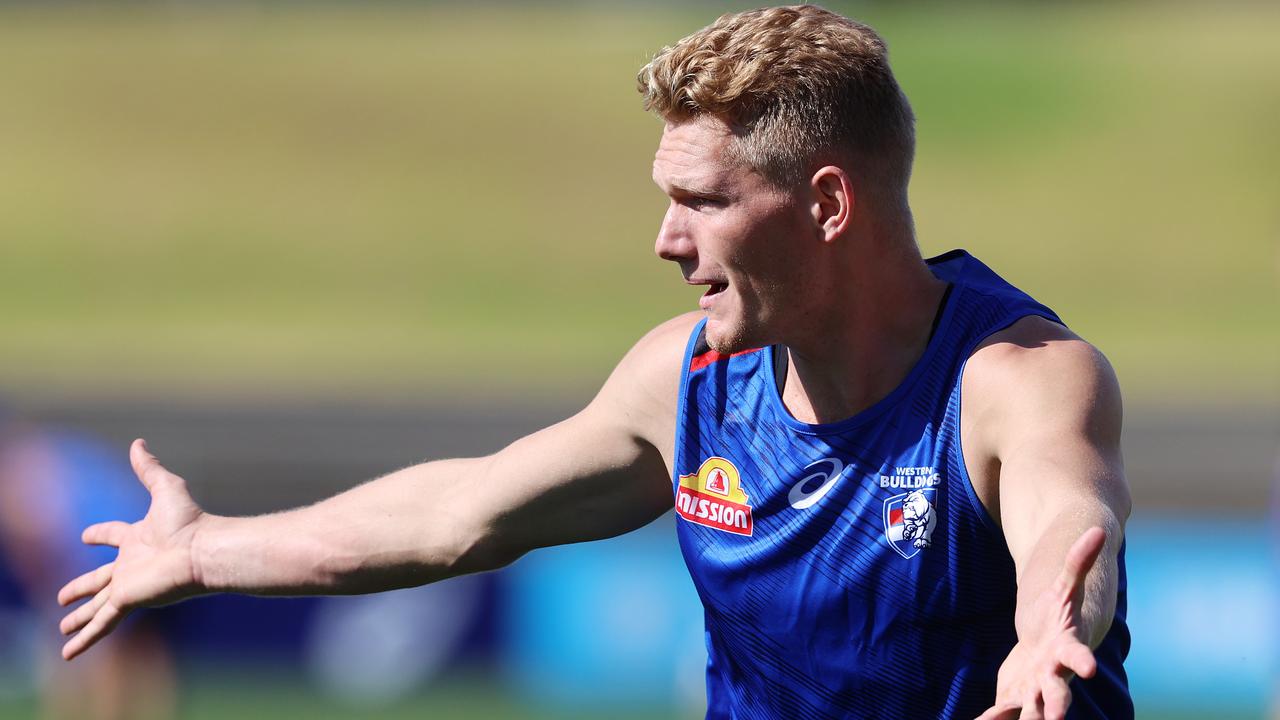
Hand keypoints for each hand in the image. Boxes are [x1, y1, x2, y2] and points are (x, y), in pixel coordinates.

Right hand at [57, 439, 206, 659]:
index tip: (86, 535)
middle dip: (81, 588)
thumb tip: (138, 442)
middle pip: (99, 579)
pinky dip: (85, 639)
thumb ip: (148, 468)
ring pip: (97, 606)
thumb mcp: (164, 487)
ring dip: (79, 618)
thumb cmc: (189, 520)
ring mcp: (129, 585)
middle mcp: (132, 564)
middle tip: (62, 597)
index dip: (100, 533)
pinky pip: (101, 623)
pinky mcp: (128, 601)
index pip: (113, 535)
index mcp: (138, 538)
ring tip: (62, 629)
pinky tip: (69, 654)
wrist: (203, 550)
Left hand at [975, 526, 1106, 719]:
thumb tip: (1098, 528)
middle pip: (1058, 693)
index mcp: (1067, 648)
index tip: (1088, 668)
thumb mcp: (1066, 585)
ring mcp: (1035, 689)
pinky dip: (992, 718)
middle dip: (1057, 705)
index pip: (1078, 654)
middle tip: (1057, 716)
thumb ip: (1079, 561)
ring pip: (1030, 709)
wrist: (1051, 644)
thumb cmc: (1062, 613)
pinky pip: (1002, 711)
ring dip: (1024, 717)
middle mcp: (1055, 675)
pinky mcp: (1015, 695)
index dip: (1082, 660)